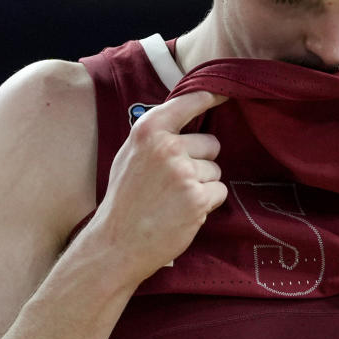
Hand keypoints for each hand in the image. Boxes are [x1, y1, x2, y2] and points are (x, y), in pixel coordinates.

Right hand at [91, 91, 227, 283]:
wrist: (116, 244)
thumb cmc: (124, 200)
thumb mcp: (130, 155)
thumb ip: (156, 135)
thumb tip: (185, 115)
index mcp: (148, 131)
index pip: (187, 103)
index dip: (208, 97)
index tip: (223, 93)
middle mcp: (167, 147)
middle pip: (211, 142)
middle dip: (201, 160)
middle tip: (174, 181)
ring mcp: (183, 173)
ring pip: (215, 170)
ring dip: (202, 185)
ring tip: (174, 199)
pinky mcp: (198, 198)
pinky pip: (219, 191)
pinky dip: (207, 203)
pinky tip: (183, 212)